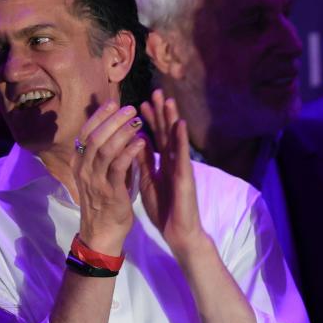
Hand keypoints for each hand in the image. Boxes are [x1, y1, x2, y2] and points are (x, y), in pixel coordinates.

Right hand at [73, 102, 146, 253]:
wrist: (102, 232)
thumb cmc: (104, 201)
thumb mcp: (99, 174)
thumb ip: (105, 154)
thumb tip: (116, 130)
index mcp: (79, 163)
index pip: (85, 133)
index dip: (99, 116)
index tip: (113, 102)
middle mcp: (84, 169)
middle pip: (95, 137)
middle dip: (113, 120)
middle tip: (130, 108)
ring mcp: (95, 180)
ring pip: (105, 149)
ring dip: (122, 132)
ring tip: (138, 120)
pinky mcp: (111, 192)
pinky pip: (119, 167)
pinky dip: (130, 151)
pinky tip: (141, 142)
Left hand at [139, 91, 208, 259]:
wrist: (179, 231)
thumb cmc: (165, 210)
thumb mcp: (149, 182)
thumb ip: (144, 163)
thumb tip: (137, 143)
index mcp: (163, 164)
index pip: (155, 138)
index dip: (148, 121)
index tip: (140, 103)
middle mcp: (174, 162)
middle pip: (166, 133)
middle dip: (161, 113)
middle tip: (157, 92)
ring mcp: (181, 167)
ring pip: (176, 140)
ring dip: (172, 119)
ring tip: (169, 100)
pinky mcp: (185, 176)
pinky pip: (182, 155)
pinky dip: (181, 139)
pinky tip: (180, 125)